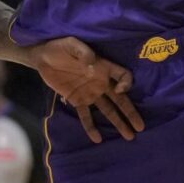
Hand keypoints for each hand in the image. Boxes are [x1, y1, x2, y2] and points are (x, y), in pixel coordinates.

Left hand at [30, 37, 144, 142]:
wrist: (43, 57)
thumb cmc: (60, 47)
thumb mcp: (71, 44)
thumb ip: (82, 51)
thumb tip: (91, 62)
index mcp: (102, 67)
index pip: (123, 76)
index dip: (126, 83)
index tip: (119, 90)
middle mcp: (100, 82)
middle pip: (120, 99)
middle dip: (130, 112)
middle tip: (140, 127)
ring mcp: (90, 93)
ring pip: (108, 110)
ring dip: (118, 123)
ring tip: (129, 136)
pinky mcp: (77, 100)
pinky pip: (86, 115)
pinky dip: (90, 127)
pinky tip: (97, 139)